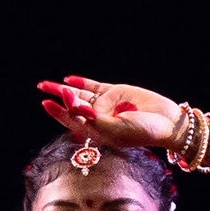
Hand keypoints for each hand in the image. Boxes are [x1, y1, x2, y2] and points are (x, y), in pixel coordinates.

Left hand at [37, 76, 183, 148]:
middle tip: (42, 89)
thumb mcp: (117, 128)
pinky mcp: (115, 92)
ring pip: (80, 94)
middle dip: (58, 99)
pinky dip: (81, 82)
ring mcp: (106, 104)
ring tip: (47, 84)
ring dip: (64, 89)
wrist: (167, 122)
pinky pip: (94, 86)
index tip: (46, 103)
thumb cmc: (144, 132)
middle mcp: (99, 118)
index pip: (73, 121)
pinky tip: (69, 79)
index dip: (59, 113)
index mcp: (98, 132)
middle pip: (73, 107)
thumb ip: (94, 119)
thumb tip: (74, 106)